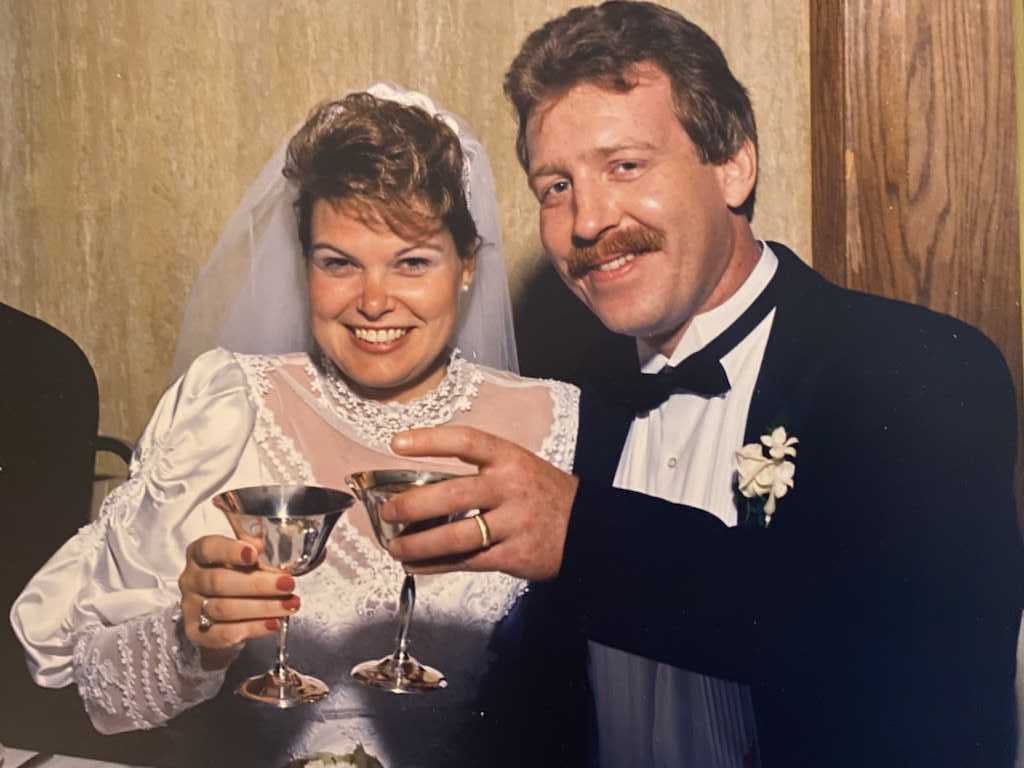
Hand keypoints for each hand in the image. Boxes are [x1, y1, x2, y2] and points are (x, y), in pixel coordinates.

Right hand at [178, 535, 300, 669]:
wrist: (223, 614)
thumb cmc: (237, 575)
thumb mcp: (244, 555)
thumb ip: (252, 546)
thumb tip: (261, 545)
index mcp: (199, 554)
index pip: (208, 548)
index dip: (231, 551)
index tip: (255, 553)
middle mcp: (191, 580)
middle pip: (218, 582)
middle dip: (257, 584)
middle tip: (287, 584)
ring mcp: (191, 608)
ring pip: (223, 609)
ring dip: (262, 607)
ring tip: (289, 604)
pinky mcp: (198, 634)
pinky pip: (224, 634)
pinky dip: (253, 628)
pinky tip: (274, 622)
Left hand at [384, 426, 578, 580]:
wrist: (587, 528)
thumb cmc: (542, 494)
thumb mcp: (518, 467)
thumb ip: (478, 472)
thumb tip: (422, 486)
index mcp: (509, 458)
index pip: (466, 441)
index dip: (429, 440)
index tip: (396, 443)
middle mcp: (510, 488)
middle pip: (451, 494)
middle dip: (411, 505)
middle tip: (387, 511)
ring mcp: (513, 523)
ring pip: (455, 536)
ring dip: (418, 544)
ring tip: (395, 547)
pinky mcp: (514, 555)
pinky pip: (468, 562)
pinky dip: (437, 565)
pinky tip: (417, 565)